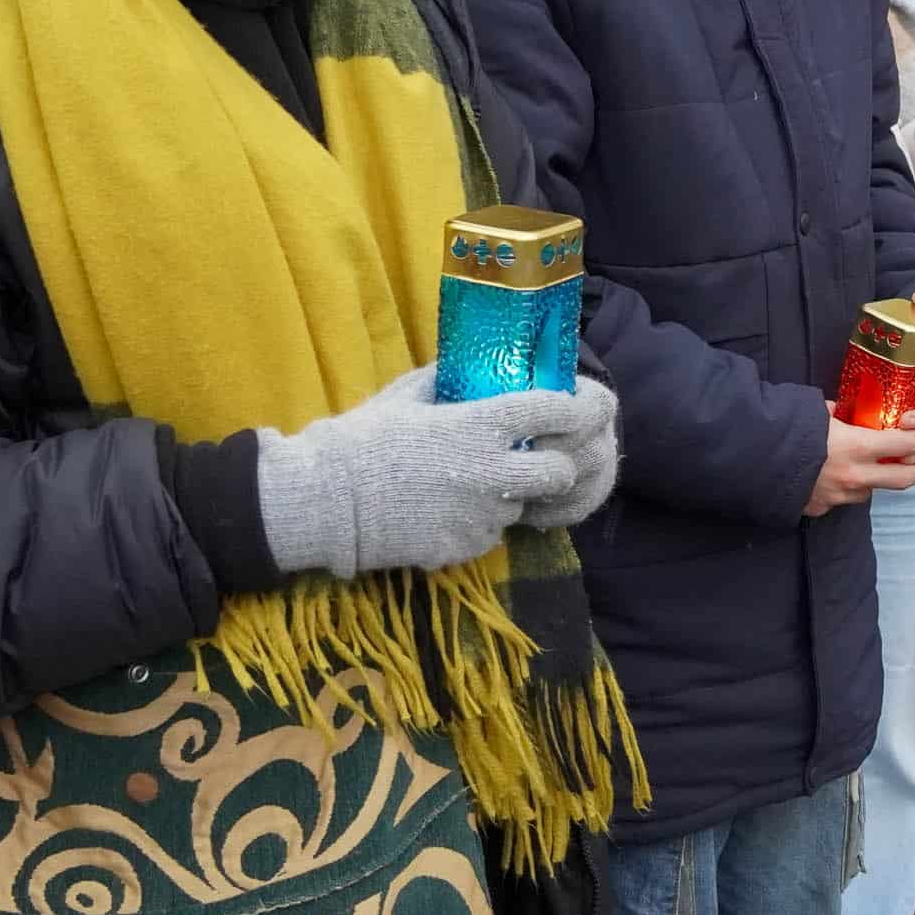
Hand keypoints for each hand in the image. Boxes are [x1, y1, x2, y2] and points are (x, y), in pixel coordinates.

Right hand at [254, 368, 620, 580]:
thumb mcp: (406, 395)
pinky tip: (443, 511)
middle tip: (540, 460)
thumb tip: (471, 364)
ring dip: (509, 497)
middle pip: (561, 474)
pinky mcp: (464, 550)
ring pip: (522, 507)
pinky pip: (489, 535)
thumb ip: (448, 380)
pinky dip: (478, 524)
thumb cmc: (362, 439)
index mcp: (480, 426)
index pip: (557, 412)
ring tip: (467, 486)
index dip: (584, 408)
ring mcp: (480, 516)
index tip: (590, 406)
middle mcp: (491, 473)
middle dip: (560, 467)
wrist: (324, 502)